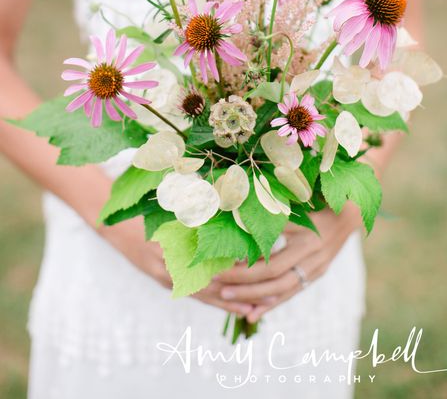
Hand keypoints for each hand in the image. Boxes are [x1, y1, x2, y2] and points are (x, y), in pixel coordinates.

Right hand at [100, 216, 253, 316]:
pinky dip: (213, 301)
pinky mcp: (163, 279)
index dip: (230, 263)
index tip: (254, 264)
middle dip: (237, 288)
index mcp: (172, 240)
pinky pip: (192, 293)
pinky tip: (231, 307)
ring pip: (202, 292)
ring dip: (229, 302)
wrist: (113, 224)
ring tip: (254, 308)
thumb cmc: (143, 209)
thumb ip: (192, 212)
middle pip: (208, 280)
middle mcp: (169, 261)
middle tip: (265, 292)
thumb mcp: (167, 207)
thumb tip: (224, 207)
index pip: (206, 257)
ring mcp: (165, 273)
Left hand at [214, 202, 361, 322]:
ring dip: (255, 299)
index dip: (246, 270)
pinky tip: (253, 315)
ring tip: (230, 302)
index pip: (271, 263)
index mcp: (305, 241)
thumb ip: (270, 218)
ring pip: (283, 291)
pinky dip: (272, 305)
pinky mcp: (315, 275)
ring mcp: (315, 270)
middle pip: (274, 280)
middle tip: (219, 288)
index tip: (222, 268)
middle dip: (245, 286)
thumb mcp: (294, 208)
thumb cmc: (316, 203)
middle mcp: (312, 259)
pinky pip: (291, 293)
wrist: (349, 212)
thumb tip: (237, 226)